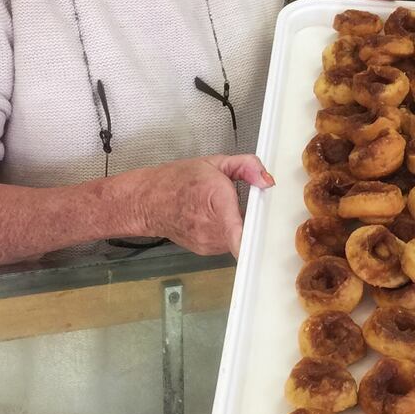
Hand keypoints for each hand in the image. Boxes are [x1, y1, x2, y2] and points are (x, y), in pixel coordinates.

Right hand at [127, 155, 274, 255]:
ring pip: (239, 237)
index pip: (237, 232)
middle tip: (240, 202)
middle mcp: (211, 226)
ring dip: (238, 224)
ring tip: (221, 209)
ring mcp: (208, 242)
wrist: (148, 201)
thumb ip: (247, 166)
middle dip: (250, 216)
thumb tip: (266, 179)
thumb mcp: (215, 163)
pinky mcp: (206, 250)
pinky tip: (213, 218)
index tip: (261, 240)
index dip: (251, 240)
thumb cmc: (177, 181)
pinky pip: (228, 242)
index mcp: (215, 199)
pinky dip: (227, 231)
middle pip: (247, 229)